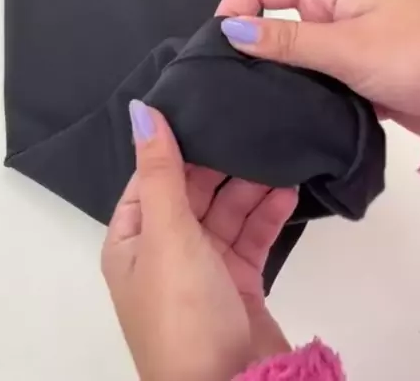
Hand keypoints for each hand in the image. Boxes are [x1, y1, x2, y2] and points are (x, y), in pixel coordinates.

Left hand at [102, 100, 295, 380]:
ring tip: (278, 155)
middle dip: (219, 165)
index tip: (204, 112)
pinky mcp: (238, 284)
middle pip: (191, 193)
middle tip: (250, 129)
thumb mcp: (166, 234)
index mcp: (131, 242)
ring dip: (249, 187)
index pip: (150, 180)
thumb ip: (161, 171)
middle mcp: (163, 253)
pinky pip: (251, 237)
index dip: (174, 148)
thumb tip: (140, 110)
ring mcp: (202, 270)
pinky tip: (288, 189)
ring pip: (225, 213)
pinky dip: (267, 214)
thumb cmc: (182, 311)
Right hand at [217, 0, 419, 135]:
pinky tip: (287, 123)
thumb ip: (288, 40)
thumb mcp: (347, 47)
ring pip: (293, 57)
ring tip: (249, 108)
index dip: (233, 6)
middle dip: (247, 46)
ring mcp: (346, 48)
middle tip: (224, 84)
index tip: (214, 47)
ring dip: (274, 77)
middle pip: (273, 19)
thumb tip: (230, 29)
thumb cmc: (419, 53)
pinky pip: (316, 83)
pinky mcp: (358, 80)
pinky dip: (300, 98)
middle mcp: (332, 14)